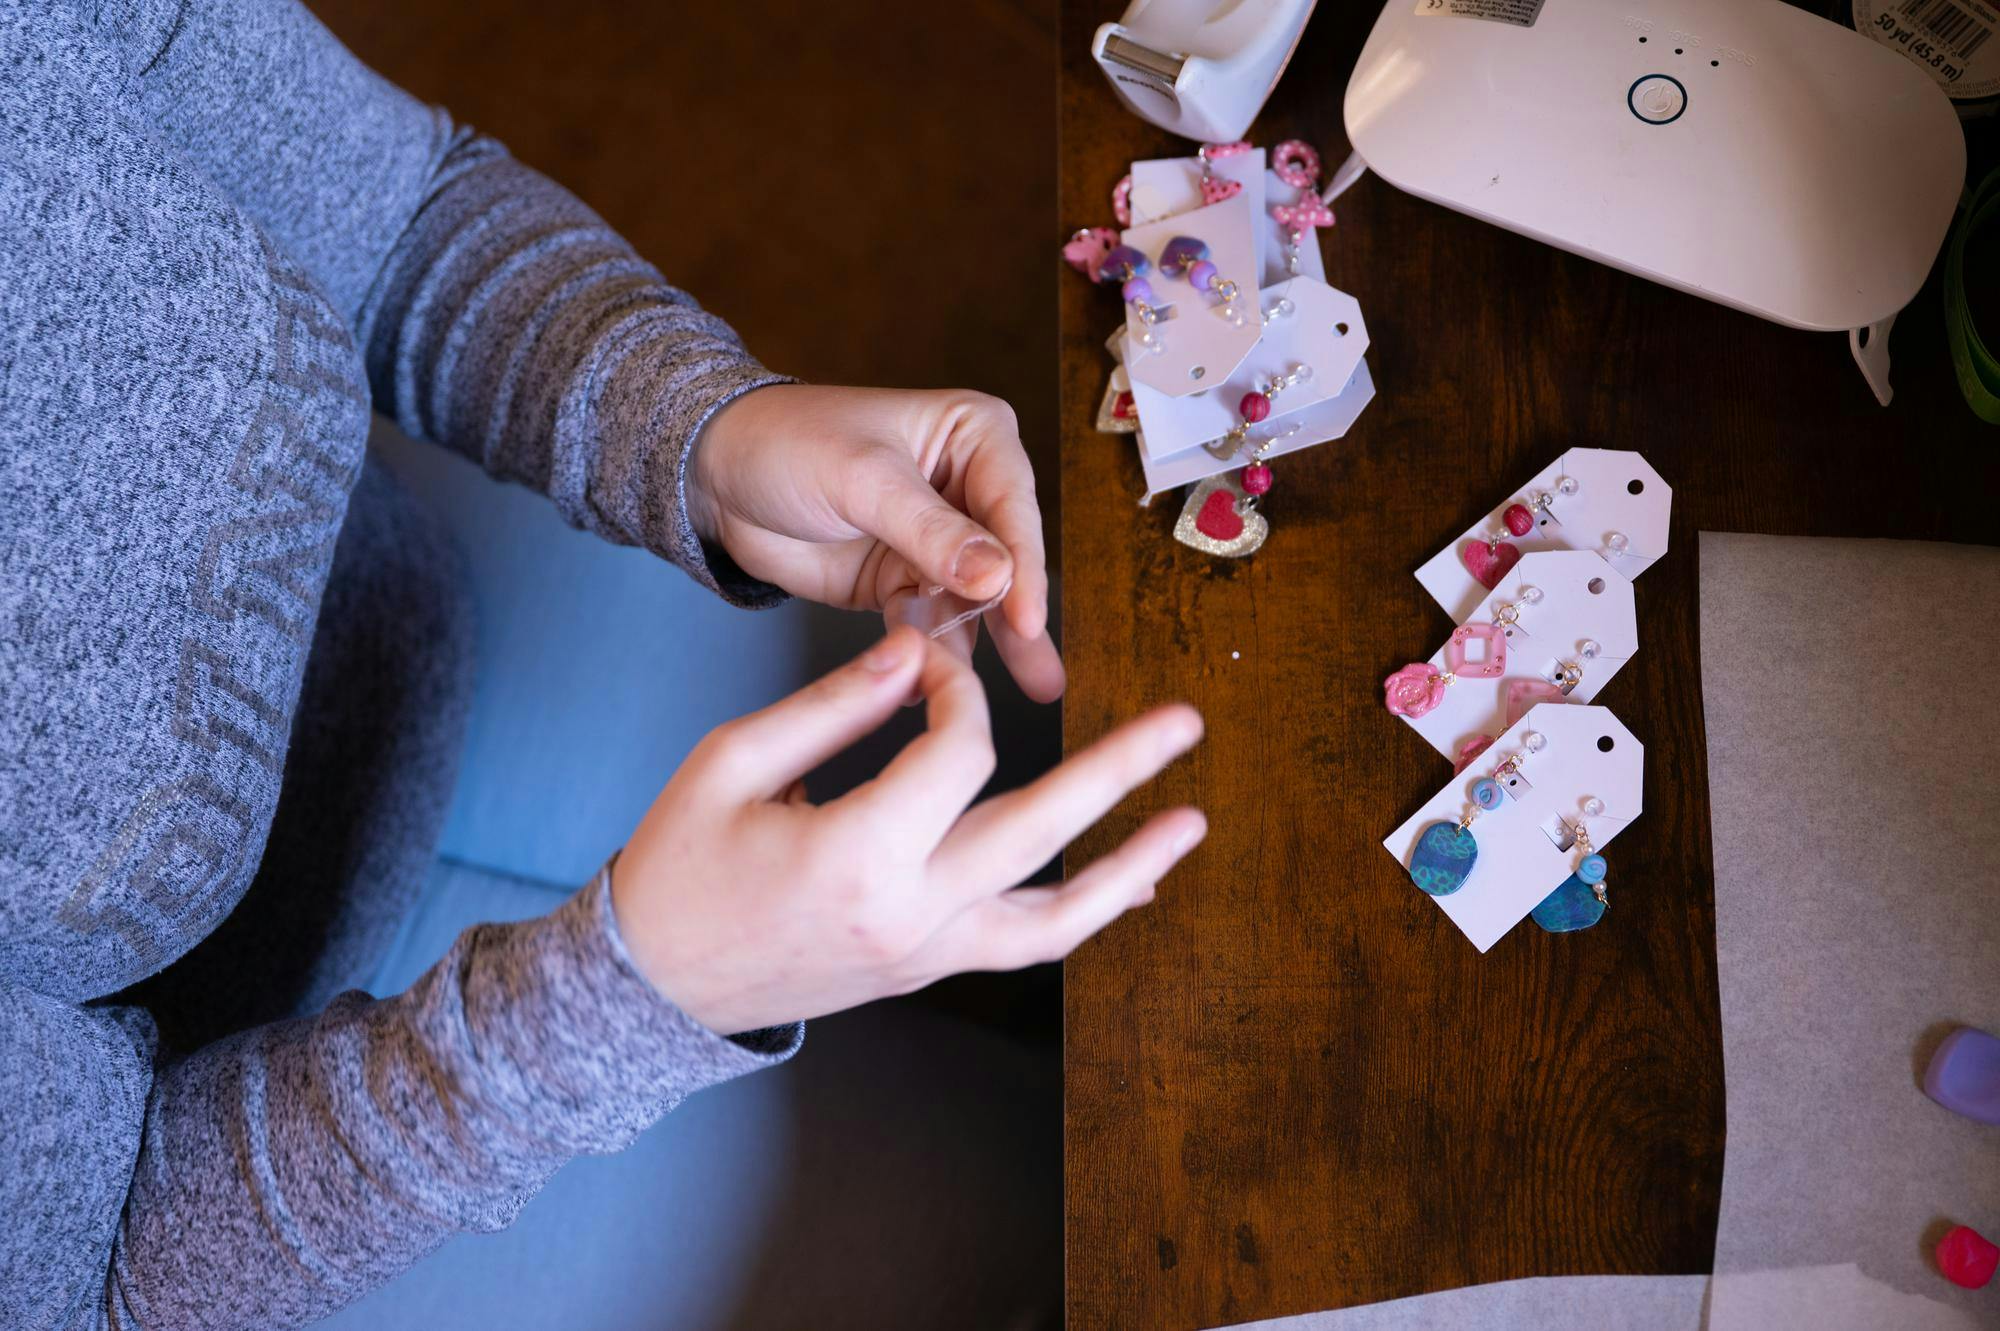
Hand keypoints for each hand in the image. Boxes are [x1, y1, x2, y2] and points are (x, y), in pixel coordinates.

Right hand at [610, 628, 1204, 1034]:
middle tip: (1185, 723)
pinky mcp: (925, 969)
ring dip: (1129, 867)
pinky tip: (1130, 890)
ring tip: (1190, 825)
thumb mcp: (732, 761)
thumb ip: (835, 705)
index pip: (958, 751)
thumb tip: (921, 653)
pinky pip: (1022, 944)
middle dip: (1119, 771)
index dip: (956, 690)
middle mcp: (908, 914)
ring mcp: (924, 953)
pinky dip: (1079, 913)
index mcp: (857, 855)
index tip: (930, 663)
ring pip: (1055, 915)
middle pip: (1041, 829)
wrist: (649, 987)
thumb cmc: (679, 867)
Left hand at [689, 384, 1063, 701]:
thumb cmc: (788, 443)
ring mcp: (938, 541)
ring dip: (982, 645)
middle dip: (1019, 617)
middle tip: (1041, 674)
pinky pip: (931, 622)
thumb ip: (931, 531)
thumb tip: (998, 577)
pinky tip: (939, 685)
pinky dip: (933, 652)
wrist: (715, 475)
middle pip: (1006, 559)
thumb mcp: (863, 479)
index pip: (1012, 506)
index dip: (1022, 566)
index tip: (1026, 619)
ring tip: (1008, 691)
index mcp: (974, 435)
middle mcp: (967, 487)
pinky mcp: (904, 580)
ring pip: (974, 600)